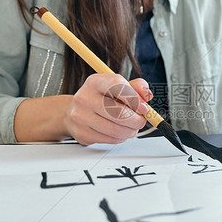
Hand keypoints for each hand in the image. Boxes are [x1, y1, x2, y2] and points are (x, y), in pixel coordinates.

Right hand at [14, 75, 152, 144]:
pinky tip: (120, 132)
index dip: (135, 99)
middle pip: (119, 113)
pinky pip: (110, 139)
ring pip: (116, 130)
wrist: (74, 112)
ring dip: (131, 131)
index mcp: (95, 82)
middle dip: (136, 120)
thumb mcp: (117, 87)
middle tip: (141, 121)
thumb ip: (135, 87)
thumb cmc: (100, 98)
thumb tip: (146, 95)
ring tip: (132, 128)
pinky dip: (121, 138)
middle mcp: (85, 98)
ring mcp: (81, 117)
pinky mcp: (82, 133)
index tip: (144, 108)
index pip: (118, 86)